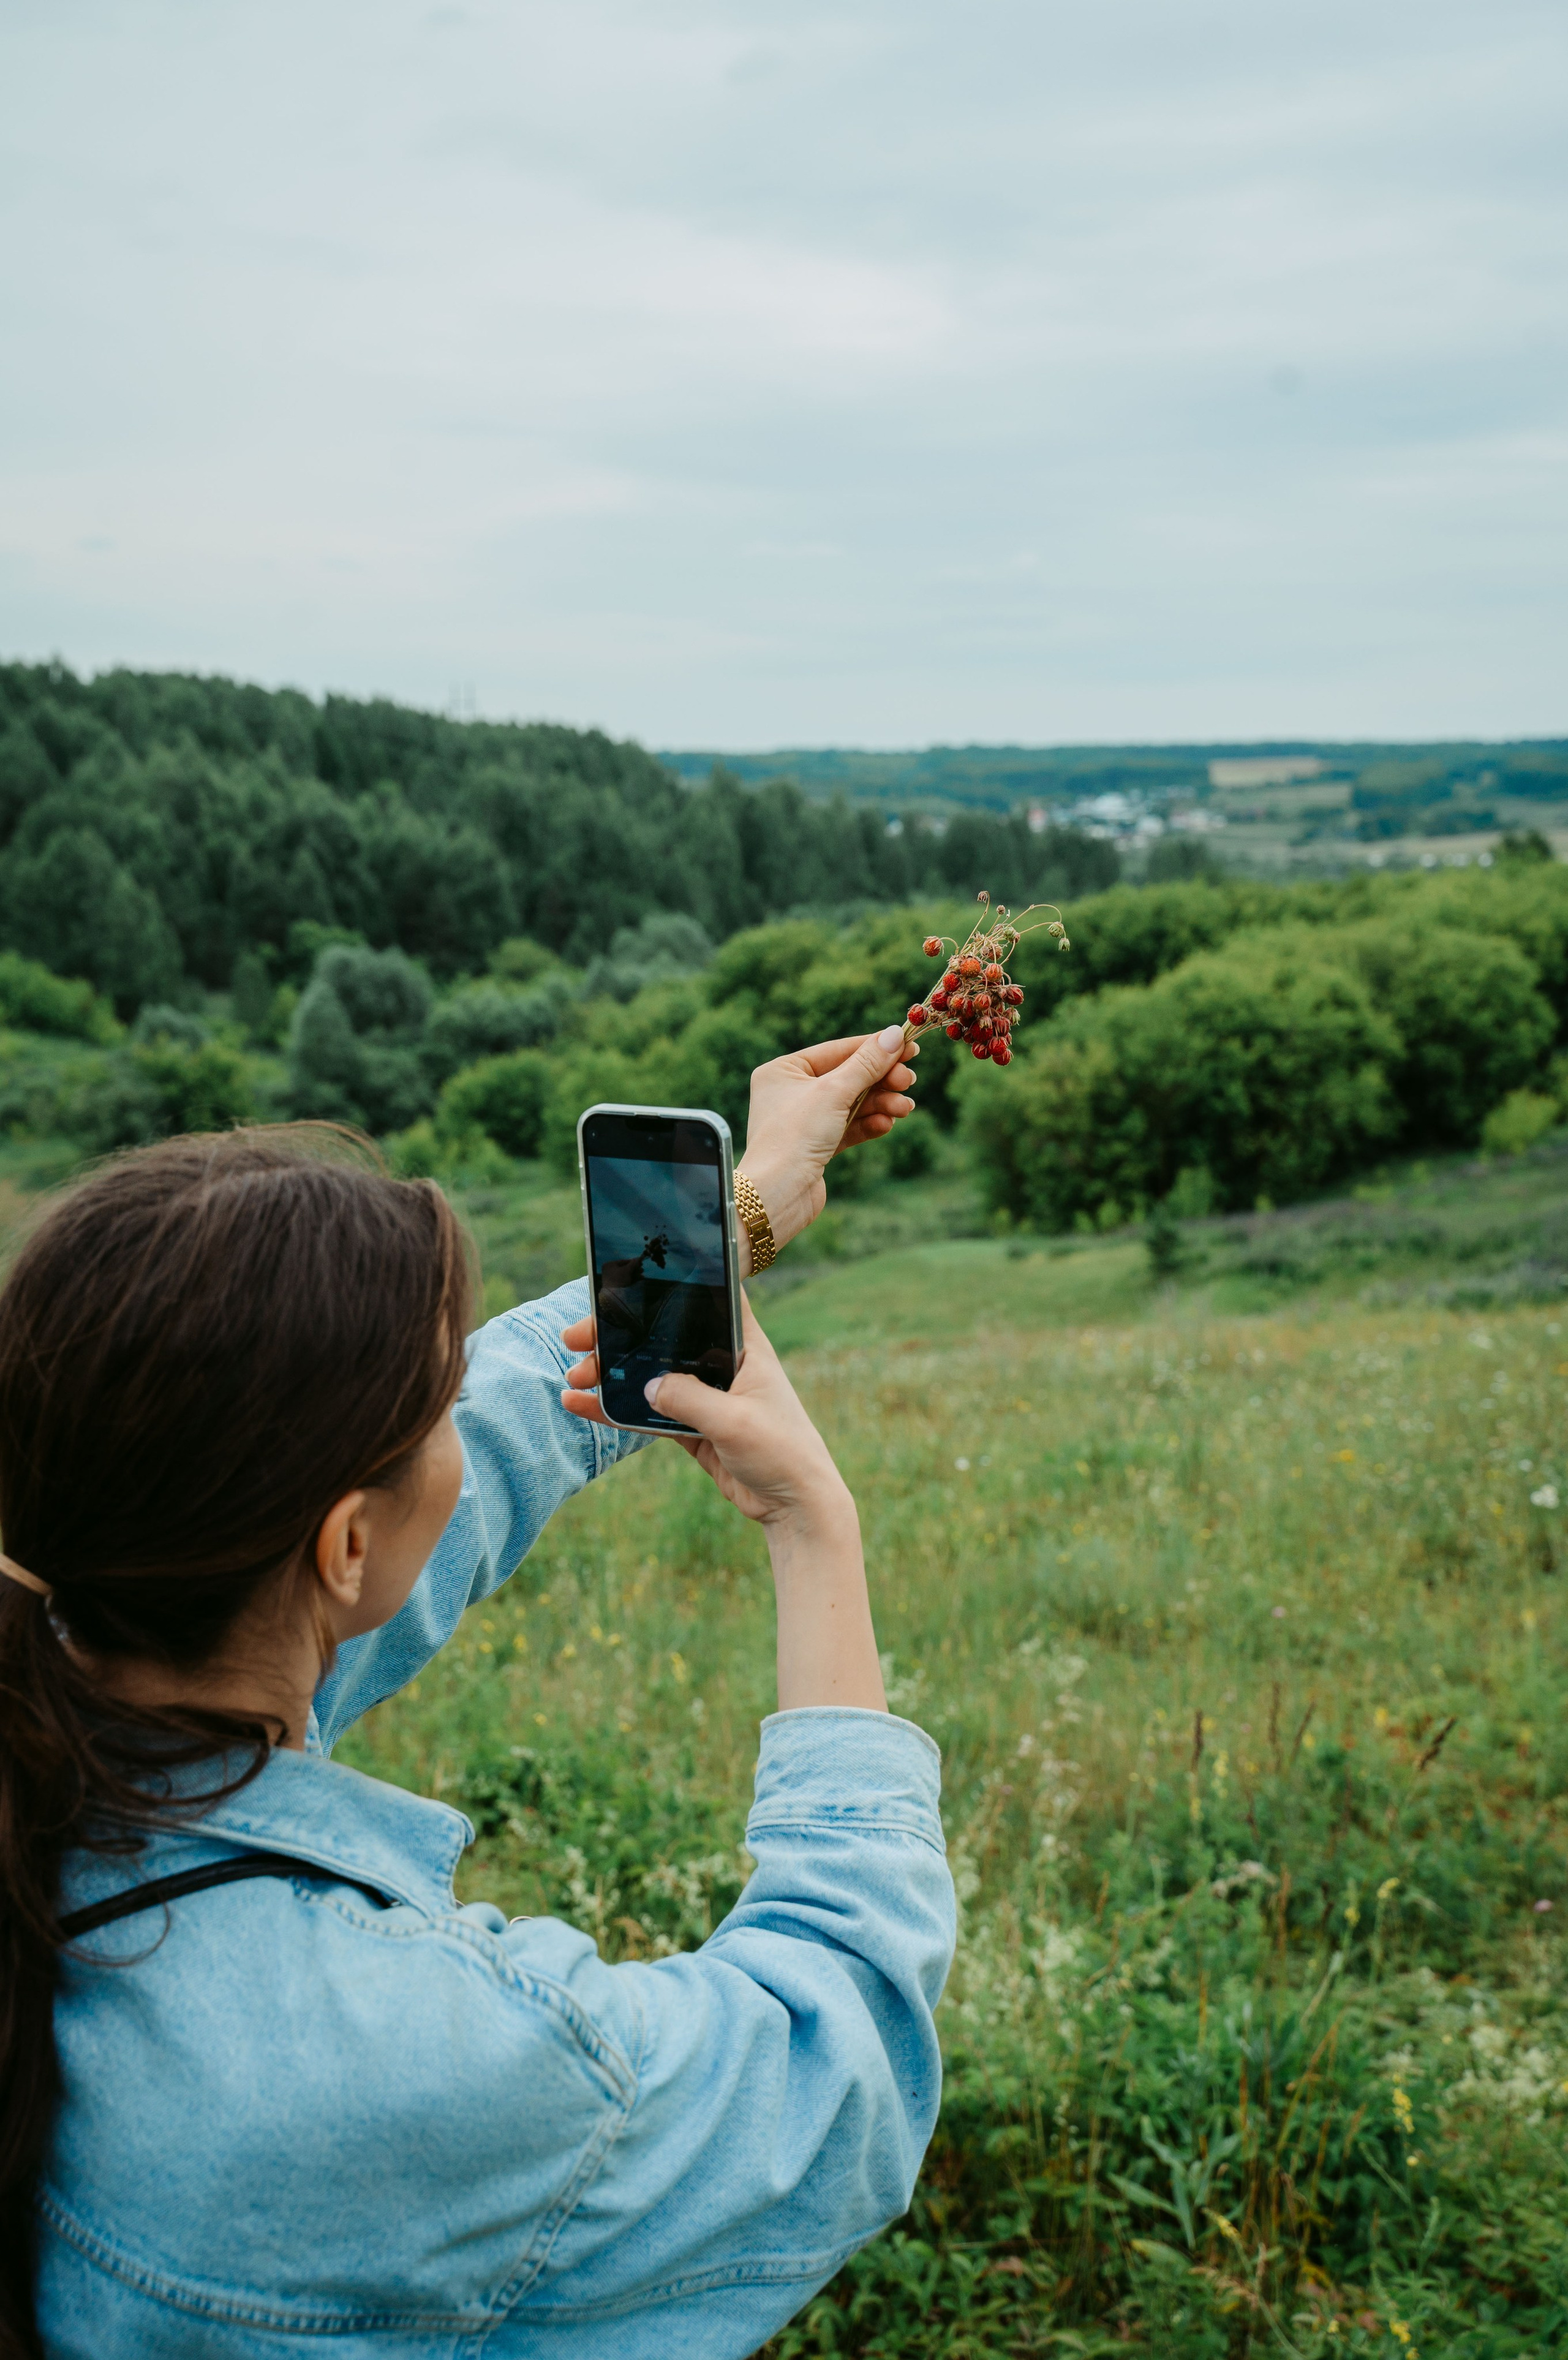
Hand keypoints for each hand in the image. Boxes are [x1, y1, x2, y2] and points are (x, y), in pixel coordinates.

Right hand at [560, 1297, 842, 1526]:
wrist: (796, 1506)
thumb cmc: (782, 1452)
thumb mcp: (734, 1420)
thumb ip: (689, 1398)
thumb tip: (647, 1385)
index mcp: (745, 1346)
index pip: (706, 1300)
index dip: (667, 1286)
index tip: (623, 1283)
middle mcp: (723, 1363)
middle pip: (663, 1338)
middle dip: (619, 1335)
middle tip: (577, 1338)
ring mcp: (706, 1395)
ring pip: (650, 1375)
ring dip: (612, 1374)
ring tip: (574, 1376)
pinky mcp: (693, 1426)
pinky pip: (648, 1412)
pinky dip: (616, 1409)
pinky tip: (583, 1406)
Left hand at [739, 1027, 917, 1263]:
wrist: (779, 1195)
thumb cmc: (795, 1136)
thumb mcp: (835, 1091)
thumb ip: (867, 1063)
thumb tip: (896, 1034)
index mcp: (783, 1070)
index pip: (838, 1050)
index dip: (875, 1048)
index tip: (909, 1045)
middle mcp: (790, 1092)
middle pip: (848, 1077)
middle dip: (881, 1081)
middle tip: (910, 1081)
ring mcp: (803, 1121)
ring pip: (852, 1104)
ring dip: (881, 1104)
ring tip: (905, 1108)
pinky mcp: (815, 1147)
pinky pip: (848, 1127)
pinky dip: (868, 1124)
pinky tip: (887, 1125)